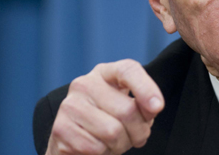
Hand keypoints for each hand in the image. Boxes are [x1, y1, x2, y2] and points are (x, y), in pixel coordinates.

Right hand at [46, 59, 163, 154]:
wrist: (75, 141)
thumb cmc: (109, 119)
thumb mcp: (129, 106)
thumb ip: (143, 104)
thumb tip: (153, 106)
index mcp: (105, 73)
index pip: (128, 70)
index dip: (146, 88)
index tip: (158, 107)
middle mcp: (84, 84)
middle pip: (127, 110)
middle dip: (138, 132)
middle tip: (135, 137)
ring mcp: (69, 105)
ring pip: (112, 132)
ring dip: (120, 145)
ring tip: (114, 142)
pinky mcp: (60, 129)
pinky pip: (95, 148)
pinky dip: (103, 154)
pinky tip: (99, 148)